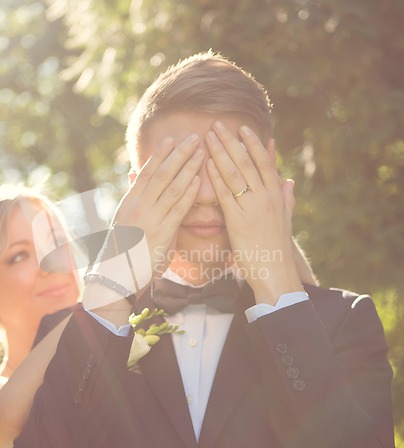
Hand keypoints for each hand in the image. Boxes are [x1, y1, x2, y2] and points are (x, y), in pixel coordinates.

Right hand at [113, 133, 202, 280]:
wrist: (119, 274)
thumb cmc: (125, 248)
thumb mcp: (124, 219)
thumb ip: (134, 196)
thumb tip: (134, 173)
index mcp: (130, 202)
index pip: (147, 172)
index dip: (160, 154)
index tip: (172, 138)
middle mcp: (139, 206)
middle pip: (162, 174)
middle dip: (179, 154)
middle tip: (194, 137)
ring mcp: (150, 218)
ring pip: (172, 187)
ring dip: (188, 168)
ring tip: (201, 152)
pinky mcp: (162, 232)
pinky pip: (178, 209)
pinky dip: (188, 193)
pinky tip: (197, 180)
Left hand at [205, 121, 302, 304]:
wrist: (275, 272)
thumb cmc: (277, 247)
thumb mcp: (286, 219)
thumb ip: (287, 198)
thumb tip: (288, 180)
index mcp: (276, 195)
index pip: (265, 163)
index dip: (253, 144)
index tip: (242, 128)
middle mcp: (266, 197)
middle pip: (247, 163)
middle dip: (232, 142)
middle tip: (218, 124)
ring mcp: (253, 208)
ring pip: (235, 174)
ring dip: (221, 153)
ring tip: (208, 136)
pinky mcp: (239, 221)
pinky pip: (226, 194)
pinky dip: (217, 177)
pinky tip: (208, 163)